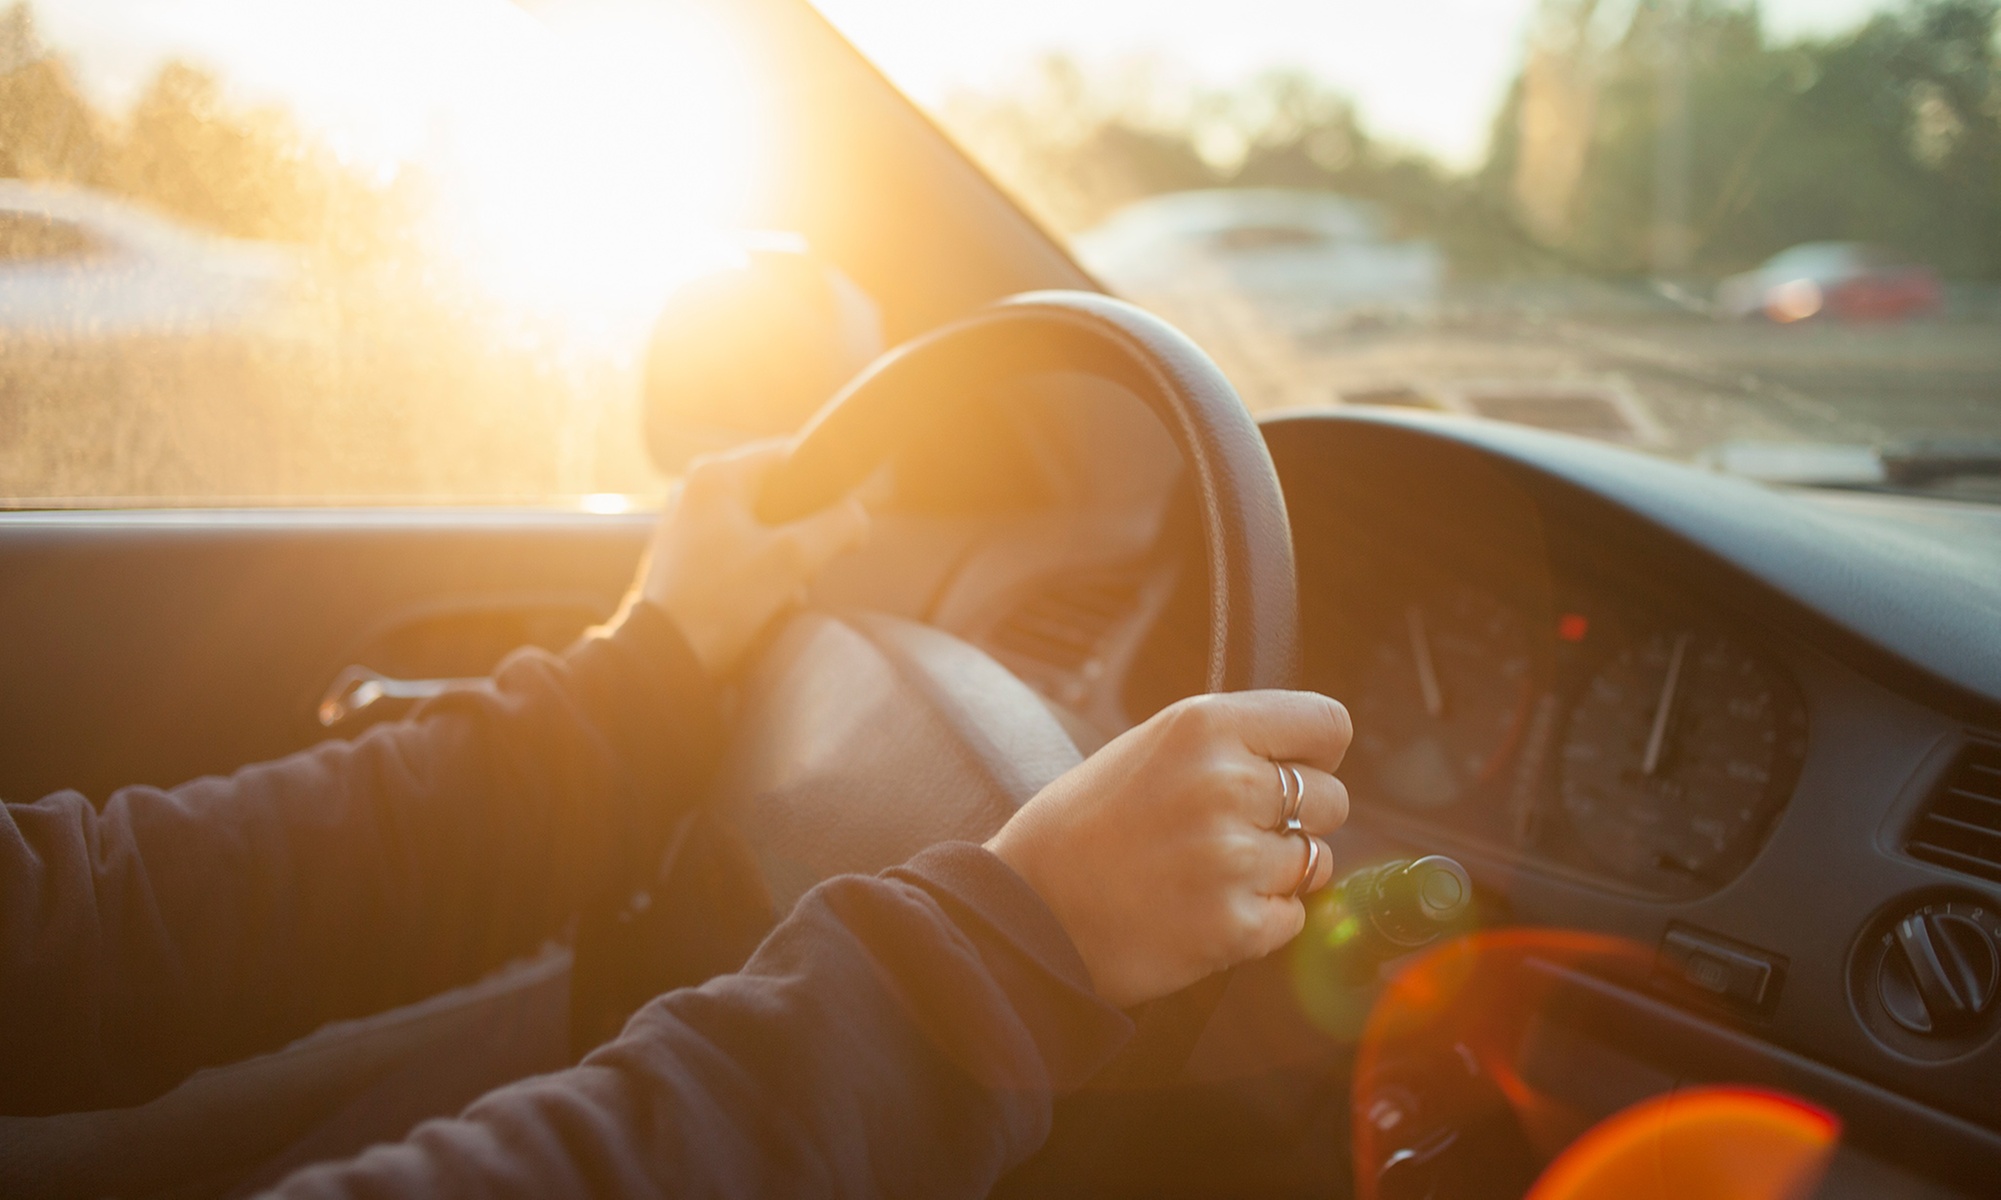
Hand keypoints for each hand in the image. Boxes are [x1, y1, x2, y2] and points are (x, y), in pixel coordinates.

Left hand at [641, 442, 869, 675]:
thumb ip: (837, 526)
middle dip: (804, 533)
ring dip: (785, 558)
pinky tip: (766, 602)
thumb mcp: (792, 559)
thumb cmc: (721, 602)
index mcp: (716, 475)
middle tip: (812, 565)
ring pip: (762, 525)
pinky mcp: (686, 555)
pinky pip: (740, 548)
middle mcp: (696, 490)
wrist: (666, 658)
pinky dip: (760, 570)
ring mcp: (688, 522)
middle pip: (778, 494)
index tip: (847, 518)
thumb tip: (858, 514)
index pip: (790, 454)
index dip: (827, 484)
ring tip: (786, 592)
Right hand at [986, 691, 1350, 1008]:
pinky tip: (1205, 910)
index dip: (1314, 753)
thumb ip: (1226, 743)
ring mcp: (1234, 858)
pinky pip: (1294, 918)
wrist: (1028, 912)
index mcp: (1204, 726)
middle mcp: (1226, 784)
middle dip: (1298, 818)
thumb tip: (1302, 756)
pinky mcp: (1235, 927)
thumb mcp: (1149, 748)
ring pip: (1317, 861)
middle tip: (1236, 832)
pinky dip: (1261, 921)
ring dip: (1278, 873)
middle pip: (1333, 797)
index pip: (1329, 724)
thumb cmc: (1081, 828)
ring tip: (1211, 874)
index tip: (1291, 769)